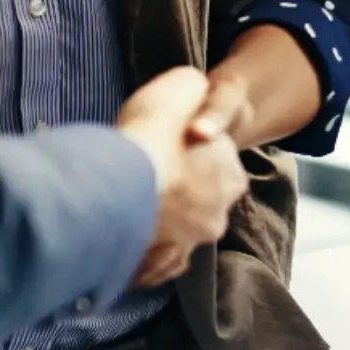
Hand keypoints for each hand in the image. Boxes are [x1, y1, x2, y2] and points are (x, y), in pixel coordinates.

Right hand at [119, 68, 248, 287]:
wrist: (118, 184)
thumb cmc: (153, 134)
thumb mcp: (183, 85)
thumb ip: (194, 90)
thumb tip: (195, 92)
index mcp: (230, 174)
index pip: (215, 160)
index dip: (189, 149)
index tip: (165, 145)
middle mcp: (218, 213)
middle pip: (200, 198)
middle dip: (181, 191)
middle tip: (148, 176)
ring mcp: (190, 244)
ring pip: (180, 231)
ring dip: (164, 222)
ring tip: (132, 206)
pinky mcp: (161, 265)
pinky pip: (158, 260)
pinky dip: (148, 253)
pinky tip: (131, 237)